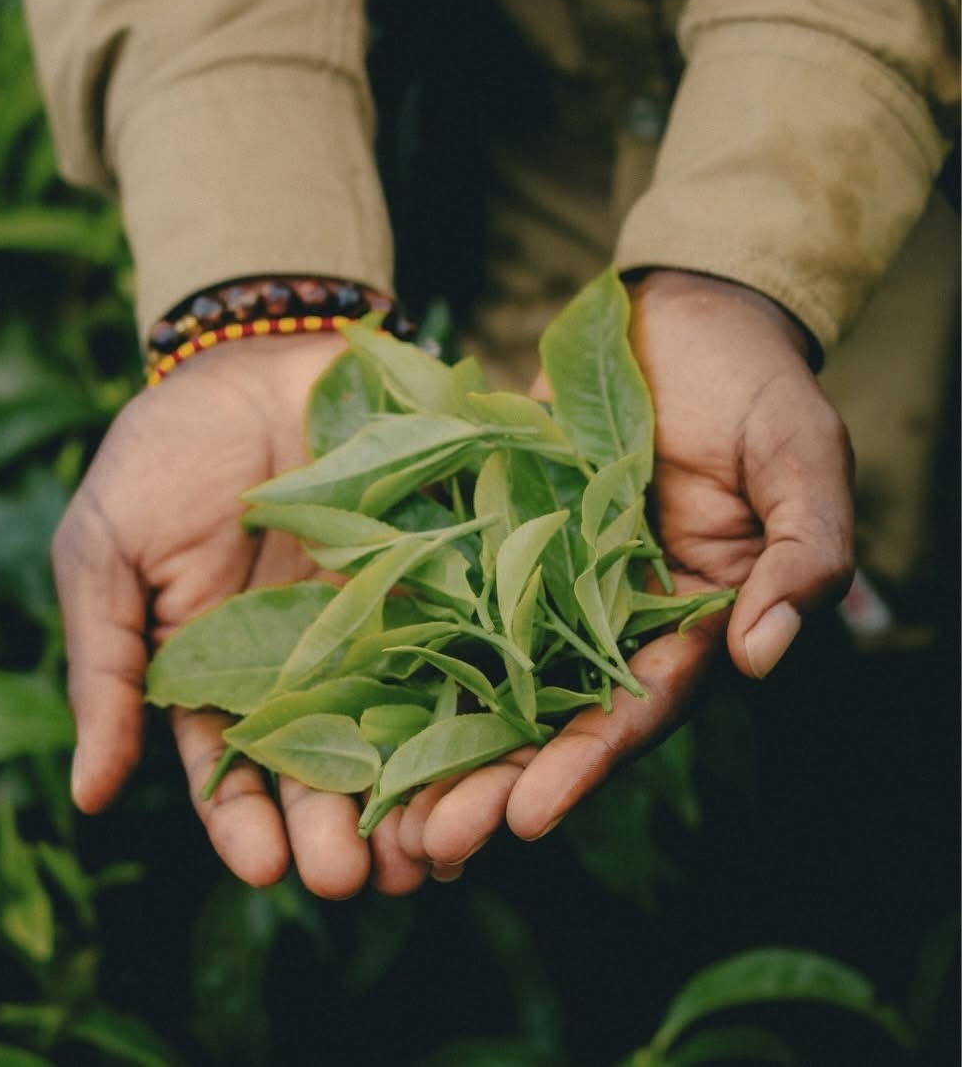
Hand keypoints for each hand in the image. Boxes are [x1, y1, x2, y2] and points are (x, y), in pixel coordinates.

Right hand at [52, 335, 429, 896]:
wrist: (252, 359)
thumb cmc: (165, 455)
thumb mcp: (107, 554)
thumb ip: (108, 669)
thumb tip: (89, 797)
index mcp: (222, 674)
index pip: (232, 773)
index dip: (243, 825)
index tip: (263, 868)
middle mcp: (307, 666)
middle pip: (326, 769)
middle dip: (340, 832)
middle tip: (358, 881)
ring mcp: (377, 622)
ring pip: (400, 728)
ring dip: (415, 793)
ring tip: (433, 850)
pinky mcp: (436, 575)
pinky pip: (460, 644)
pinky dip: (475, 697)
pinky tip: (490, 747)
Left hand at [397, 269, 853, 871]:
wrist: (686, 314)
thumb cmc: (758, 383)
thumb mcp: (802, 458)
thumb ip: (801, 554)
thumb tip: (760, 655)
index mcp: (688, 620)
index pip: (636, 710)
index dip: (584, 766)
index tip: (527, 816)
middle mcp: (610, 614)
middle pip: (547, 714)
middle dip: (492, 779)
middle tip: (428, 842)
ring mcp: (547, 574)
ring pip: (486, 669)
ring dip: (438, 733)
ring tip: (381, 800)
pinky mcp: (495, 529)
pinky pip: (448, 586)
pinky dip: (408, 636)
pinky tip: (353, 683)